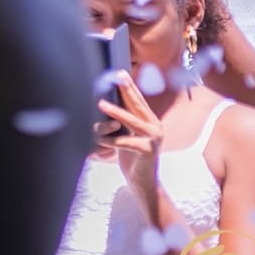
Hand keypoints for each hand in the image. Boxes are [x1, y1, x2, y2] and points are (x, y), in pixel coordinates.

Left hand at [98, 70, 165, 199]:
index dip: (129, 86)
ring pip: (132, 122)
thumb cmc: (131, 156)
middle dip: (126, 90)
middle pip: (138, 106)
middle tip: (116, 76)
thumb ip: (122, 119)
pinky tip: (99, 138)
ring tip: (100, 104)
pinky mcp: (148, 151)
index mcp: (149, 121)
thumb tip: (105, 100)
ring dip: (116, 113)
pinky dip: (111, 140)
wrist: (143, 182)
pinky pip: (126, 143)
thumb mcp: (126, 134)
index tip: (119, 72)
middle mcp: (154, 127)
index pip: (138, 100)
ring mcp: (153, 139)